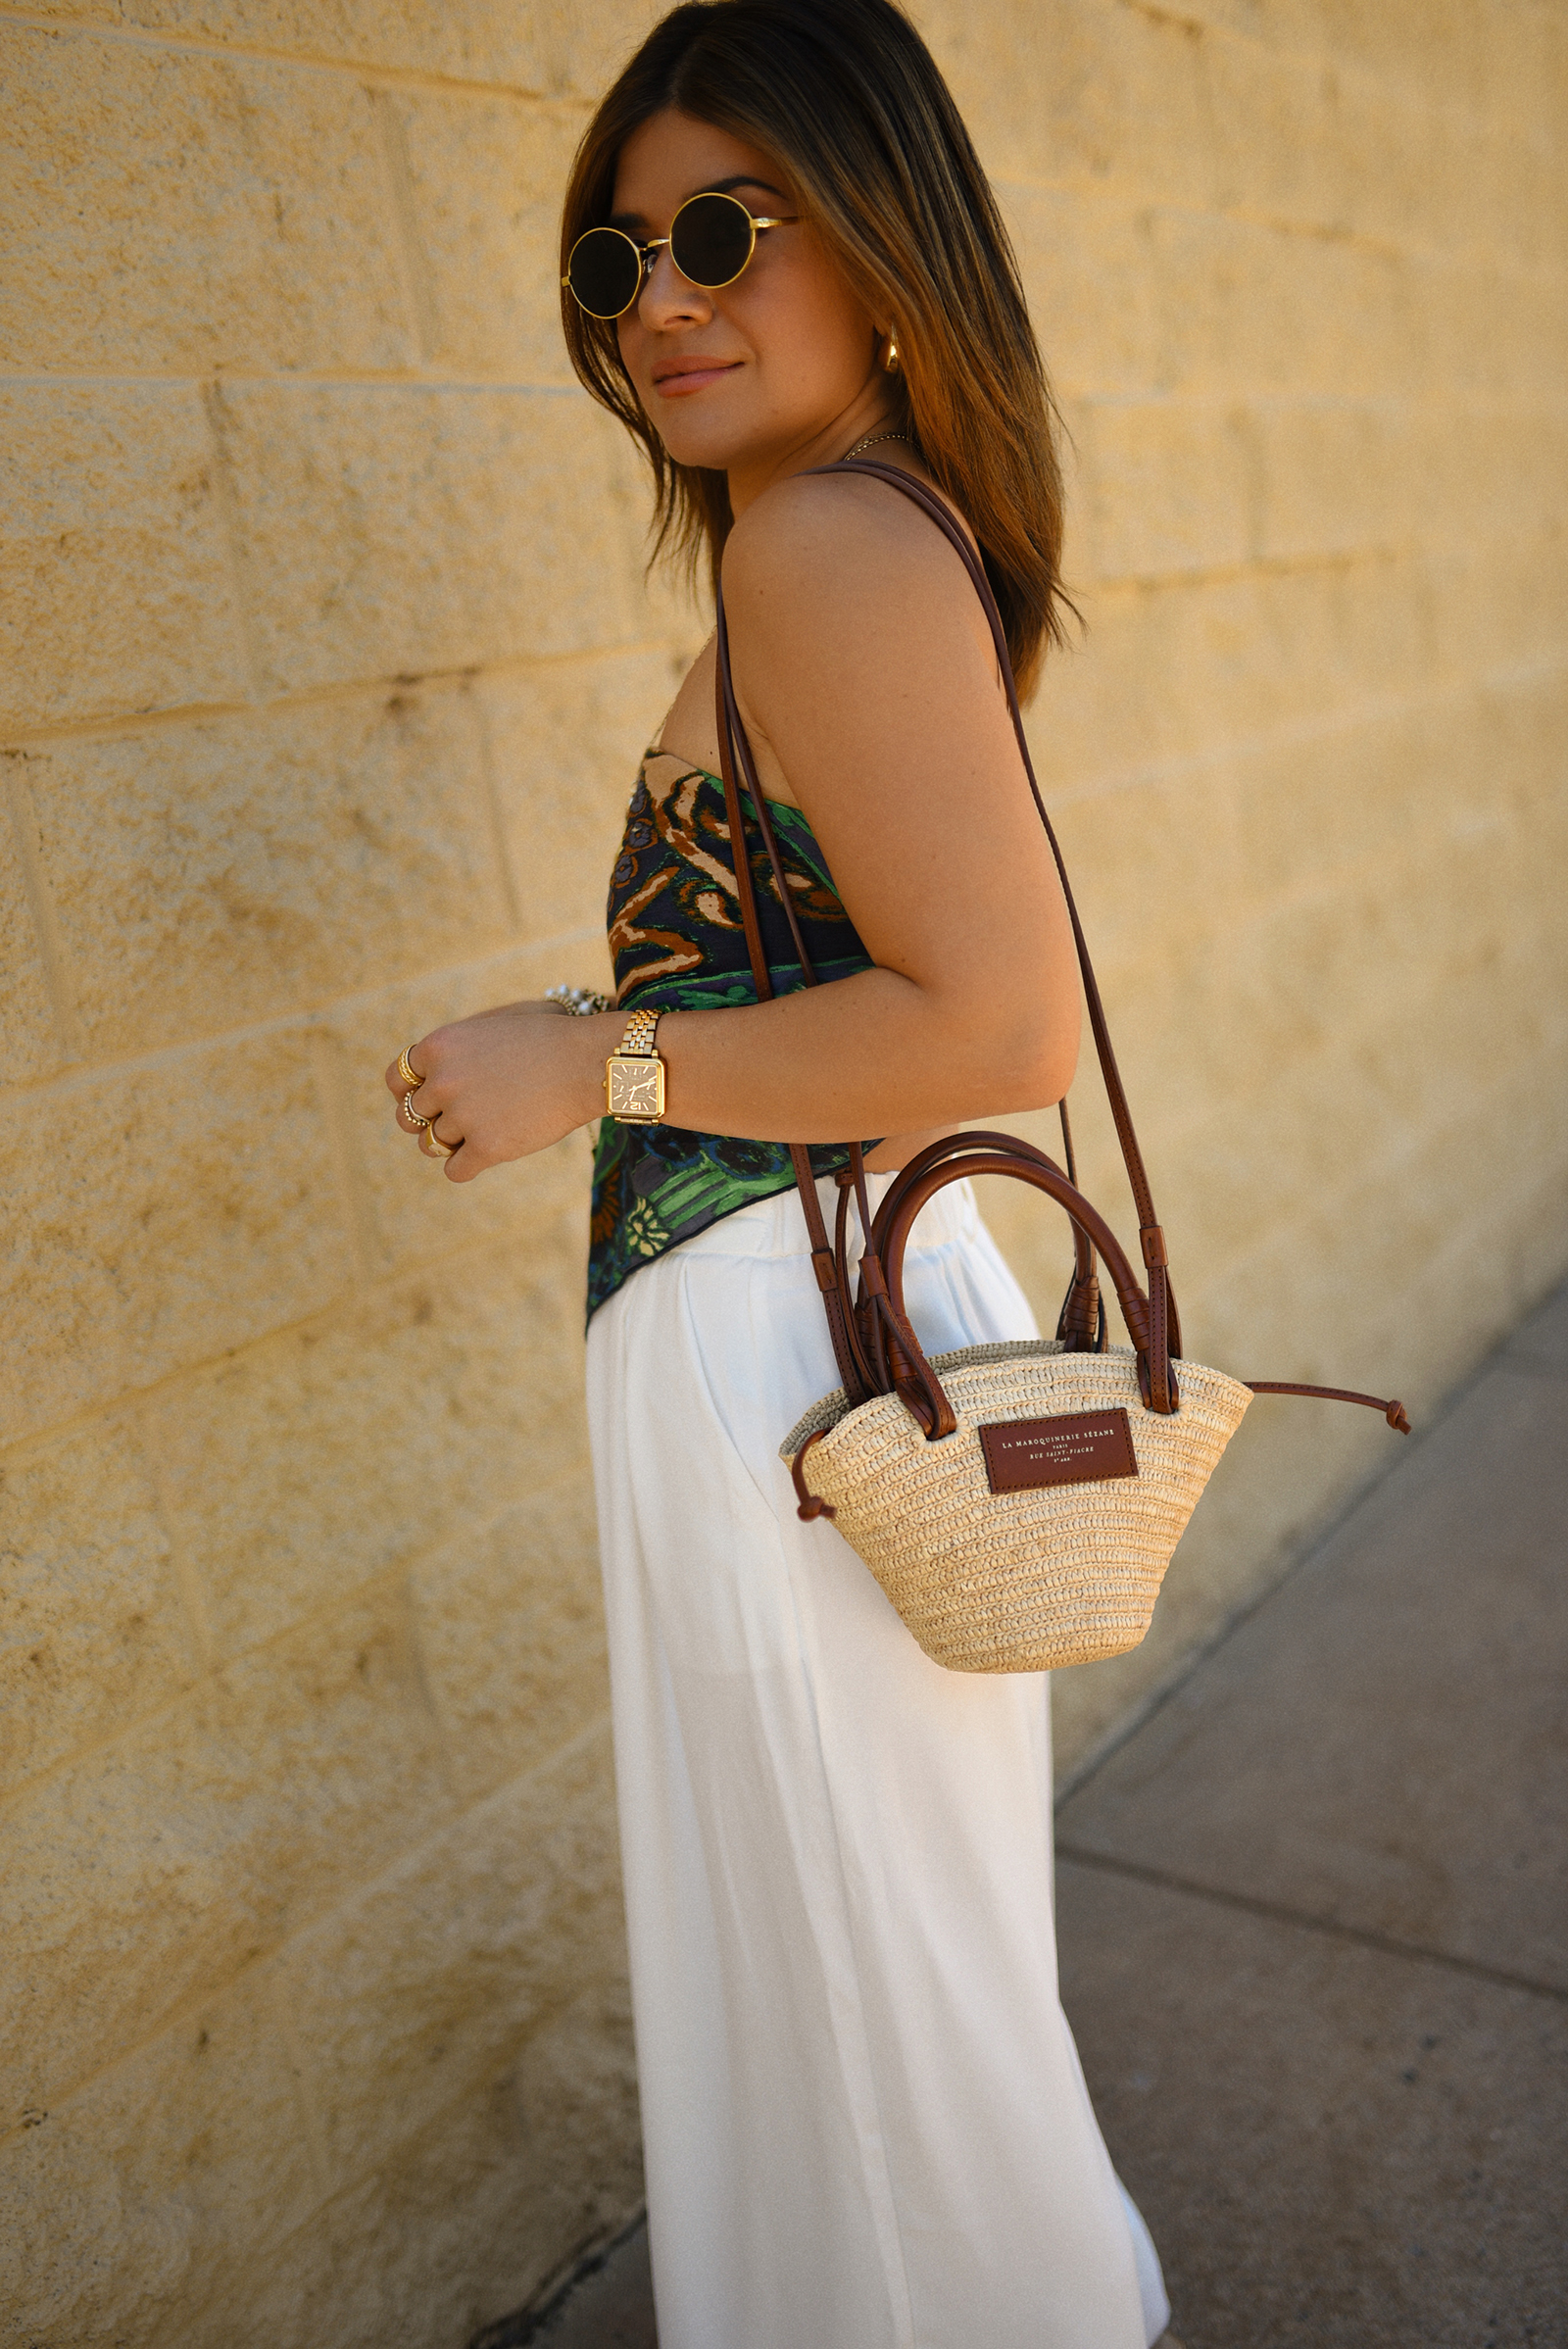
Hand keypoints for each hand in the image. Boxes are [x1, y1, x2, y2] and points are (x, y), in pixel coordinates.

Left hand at [386, 1000, 604, 1182]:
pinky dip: (467, 1167)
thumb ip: (456, 1050)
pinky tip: (488, 1154)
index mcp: (438, 1047)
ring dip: (452, 1144)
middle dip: (429, 1122)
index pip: (396, 1080)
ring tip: (483, 1132)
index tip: (425, 1102)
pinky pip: (455, 1171)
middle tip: (457, 1122)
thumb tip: (429, 1077)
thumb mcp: (491, 1027)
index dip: (409, 1094)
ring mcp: (463, 1116)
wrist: (587, 1063)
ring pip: (432, 1146)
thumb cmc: (547, 1040)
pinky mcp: (487, 1148)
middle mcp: (443, 1081)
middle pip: (409, 1118)